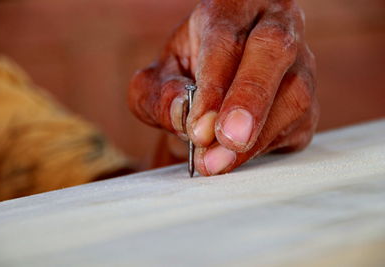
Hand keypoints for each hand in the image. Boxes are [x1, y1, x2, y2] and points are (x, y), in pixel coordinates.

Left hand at [128, 0, 318, 175]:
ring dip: (258, 135)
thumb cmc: (185, 76)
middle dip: (250, 98)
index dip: (214, 86)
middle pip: (274, 49)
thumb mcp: (158, 80)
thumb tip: (184, 115)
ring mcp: (298, 63)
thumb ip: (160, 94)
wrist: (214, 89)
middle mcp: (272, 26)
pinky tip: (237, 159)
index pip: (226, 40)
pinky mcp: (308, 102)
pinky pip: (298, 125)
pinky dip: (265, 147)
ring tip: (218, 162)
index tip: (198, 128)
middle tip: (228, 140)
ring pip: (294, 93)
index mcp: (231, 8)